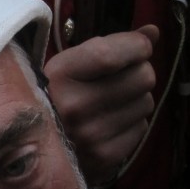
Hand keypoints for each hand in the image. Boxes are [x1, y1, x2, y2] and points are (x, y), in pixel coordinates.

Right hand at [45, 24, 158, 185]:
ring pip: (146, 102)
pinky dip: (131, 122)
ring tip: (110, 103)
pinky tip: (109, 123)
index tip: (138, 47)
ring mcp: (91, 135)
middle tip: (117, 79)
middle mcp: (74, 106)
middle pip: (143, 77)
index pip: (112, 54)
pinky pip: (141, 127)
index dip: (137, 46)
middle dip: (136, 73)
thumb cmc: (56, 95)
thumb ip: (112, 44)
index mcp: (59, 77)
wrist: (35, 147)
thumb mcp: (71, 64)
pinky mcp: (105, 156)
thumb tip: (154, 31)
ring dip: (134, 99)